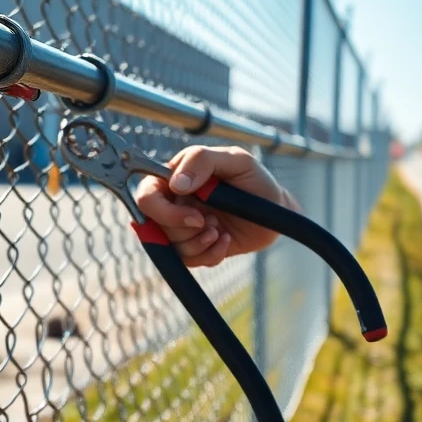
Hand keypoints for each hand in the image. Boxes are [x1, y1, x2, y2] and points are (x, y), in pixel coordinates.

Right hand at [134, 145, 300, 267]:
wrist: (275, 210)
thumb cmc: (254, 180)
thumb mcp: (236, 160)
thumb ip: (202, 161)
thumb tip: (175, 184)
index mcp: (176, 177)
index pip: (146, 194)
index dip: (162, 210)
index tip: (196, 215)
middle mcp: (174, 202)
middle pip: (153, 225)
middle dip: (182, 229)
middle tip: (210, 224)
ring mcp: (183, 226)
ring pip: (170, 245)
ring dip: (197, 242)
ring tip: (220, 231)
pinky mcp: (195, 246)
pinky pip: (187, 260)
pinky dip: (209, 254)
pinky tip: (225, 240)